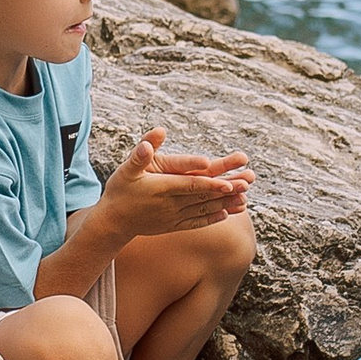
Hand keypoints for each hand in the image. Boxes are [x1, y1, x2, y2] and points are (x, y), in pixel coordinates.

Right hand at [100, 127, 254, 234]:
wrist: (112, 223)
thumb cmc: (119, 192)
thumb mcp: (126, 170)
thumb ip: (141, 154)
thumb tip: (156, 134)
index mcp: (162, 188)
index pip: (191, 185)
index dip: (211, 184)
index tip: (229, 181)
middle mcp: (171, 204)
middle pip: (203, 197)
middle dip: (227, 190)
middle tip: (248, 182)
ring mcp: (173, 217)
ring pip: (204, 210)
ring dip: (226, 204)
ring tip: (245, 199)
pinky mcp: (173, 225)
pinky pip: (196, 222)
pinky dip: (212, 218)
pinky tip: (226, 214)